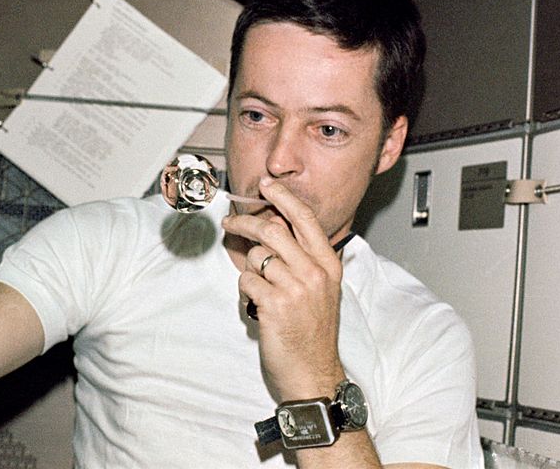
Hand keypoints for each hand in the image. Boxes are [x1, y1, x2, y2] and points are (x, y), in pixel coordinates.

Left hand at [221, 179, 345, 399]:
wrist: (313, 373)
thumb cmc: (313, 332)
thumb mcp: (321, 290)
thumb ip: (304, 260)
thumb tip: (276, 229)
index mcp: (328, 265)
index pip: (306, 219)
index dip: (283, 198)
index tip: (267, 185)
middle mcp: (315, 273)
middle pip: (273, 231)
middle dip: (245, 224)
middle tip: (231, 224)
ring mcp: (296, 288)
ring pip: (256, 257)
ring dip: (247, 269)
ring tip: (256, 287)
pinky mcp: (274, 305)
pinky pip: (246, 281)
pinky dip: (244, 291)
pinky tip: (255, 305)